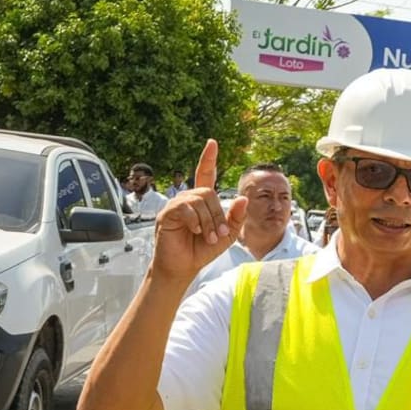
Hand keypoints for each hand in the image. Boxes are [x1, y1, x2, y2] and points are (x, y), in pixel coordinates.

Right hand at [151, 140, 246, 281]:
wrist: (184, 267)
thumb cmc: (202, 250)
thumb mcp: (227, 234)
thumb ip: (236, 217)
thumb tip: (243, 198)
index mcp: (202, 202)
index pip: (205, 175)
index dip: (209, 159)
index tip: (212, 143)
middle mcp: (188, 199)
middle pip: (208, 192)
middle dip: (218, 215)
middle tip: (219, 235)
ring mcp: (176, 205)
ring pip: (199, 200)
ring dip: (209, 221)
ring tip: (209, 237)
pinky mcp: (167, 214)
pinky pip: (185, 207)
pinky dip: (195, 221)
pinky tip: (196, 232)